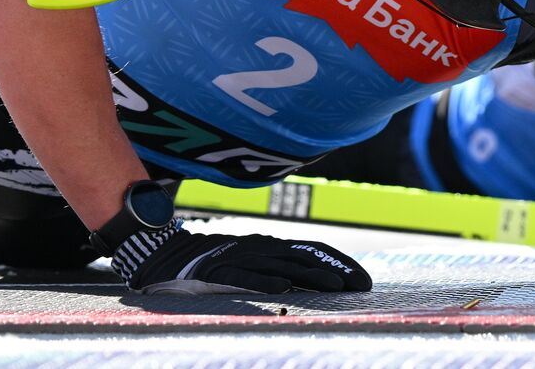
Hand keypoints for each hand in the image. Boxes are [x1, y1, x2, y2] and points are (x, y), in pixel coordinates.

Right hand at [120, 224, 371, 293]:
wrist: (170, 254)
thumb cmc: (217, 262)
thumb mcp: (254, 261)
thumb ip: (279, 268)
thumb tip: (312, 283)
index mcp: (272, 245)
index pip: (314, 249)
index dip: (341, 262)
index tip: (364, 280)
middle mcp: (263, 247)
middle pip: (307, 256)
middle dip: (337, 270)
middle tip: (362, 285)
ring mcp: (242, 256)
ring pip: (283, 265)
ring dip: (312, 276)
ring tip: (336, 287)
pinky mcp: (220, 269)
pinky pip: (245, 276)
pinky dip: (265, 282)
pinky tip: (283, 289)